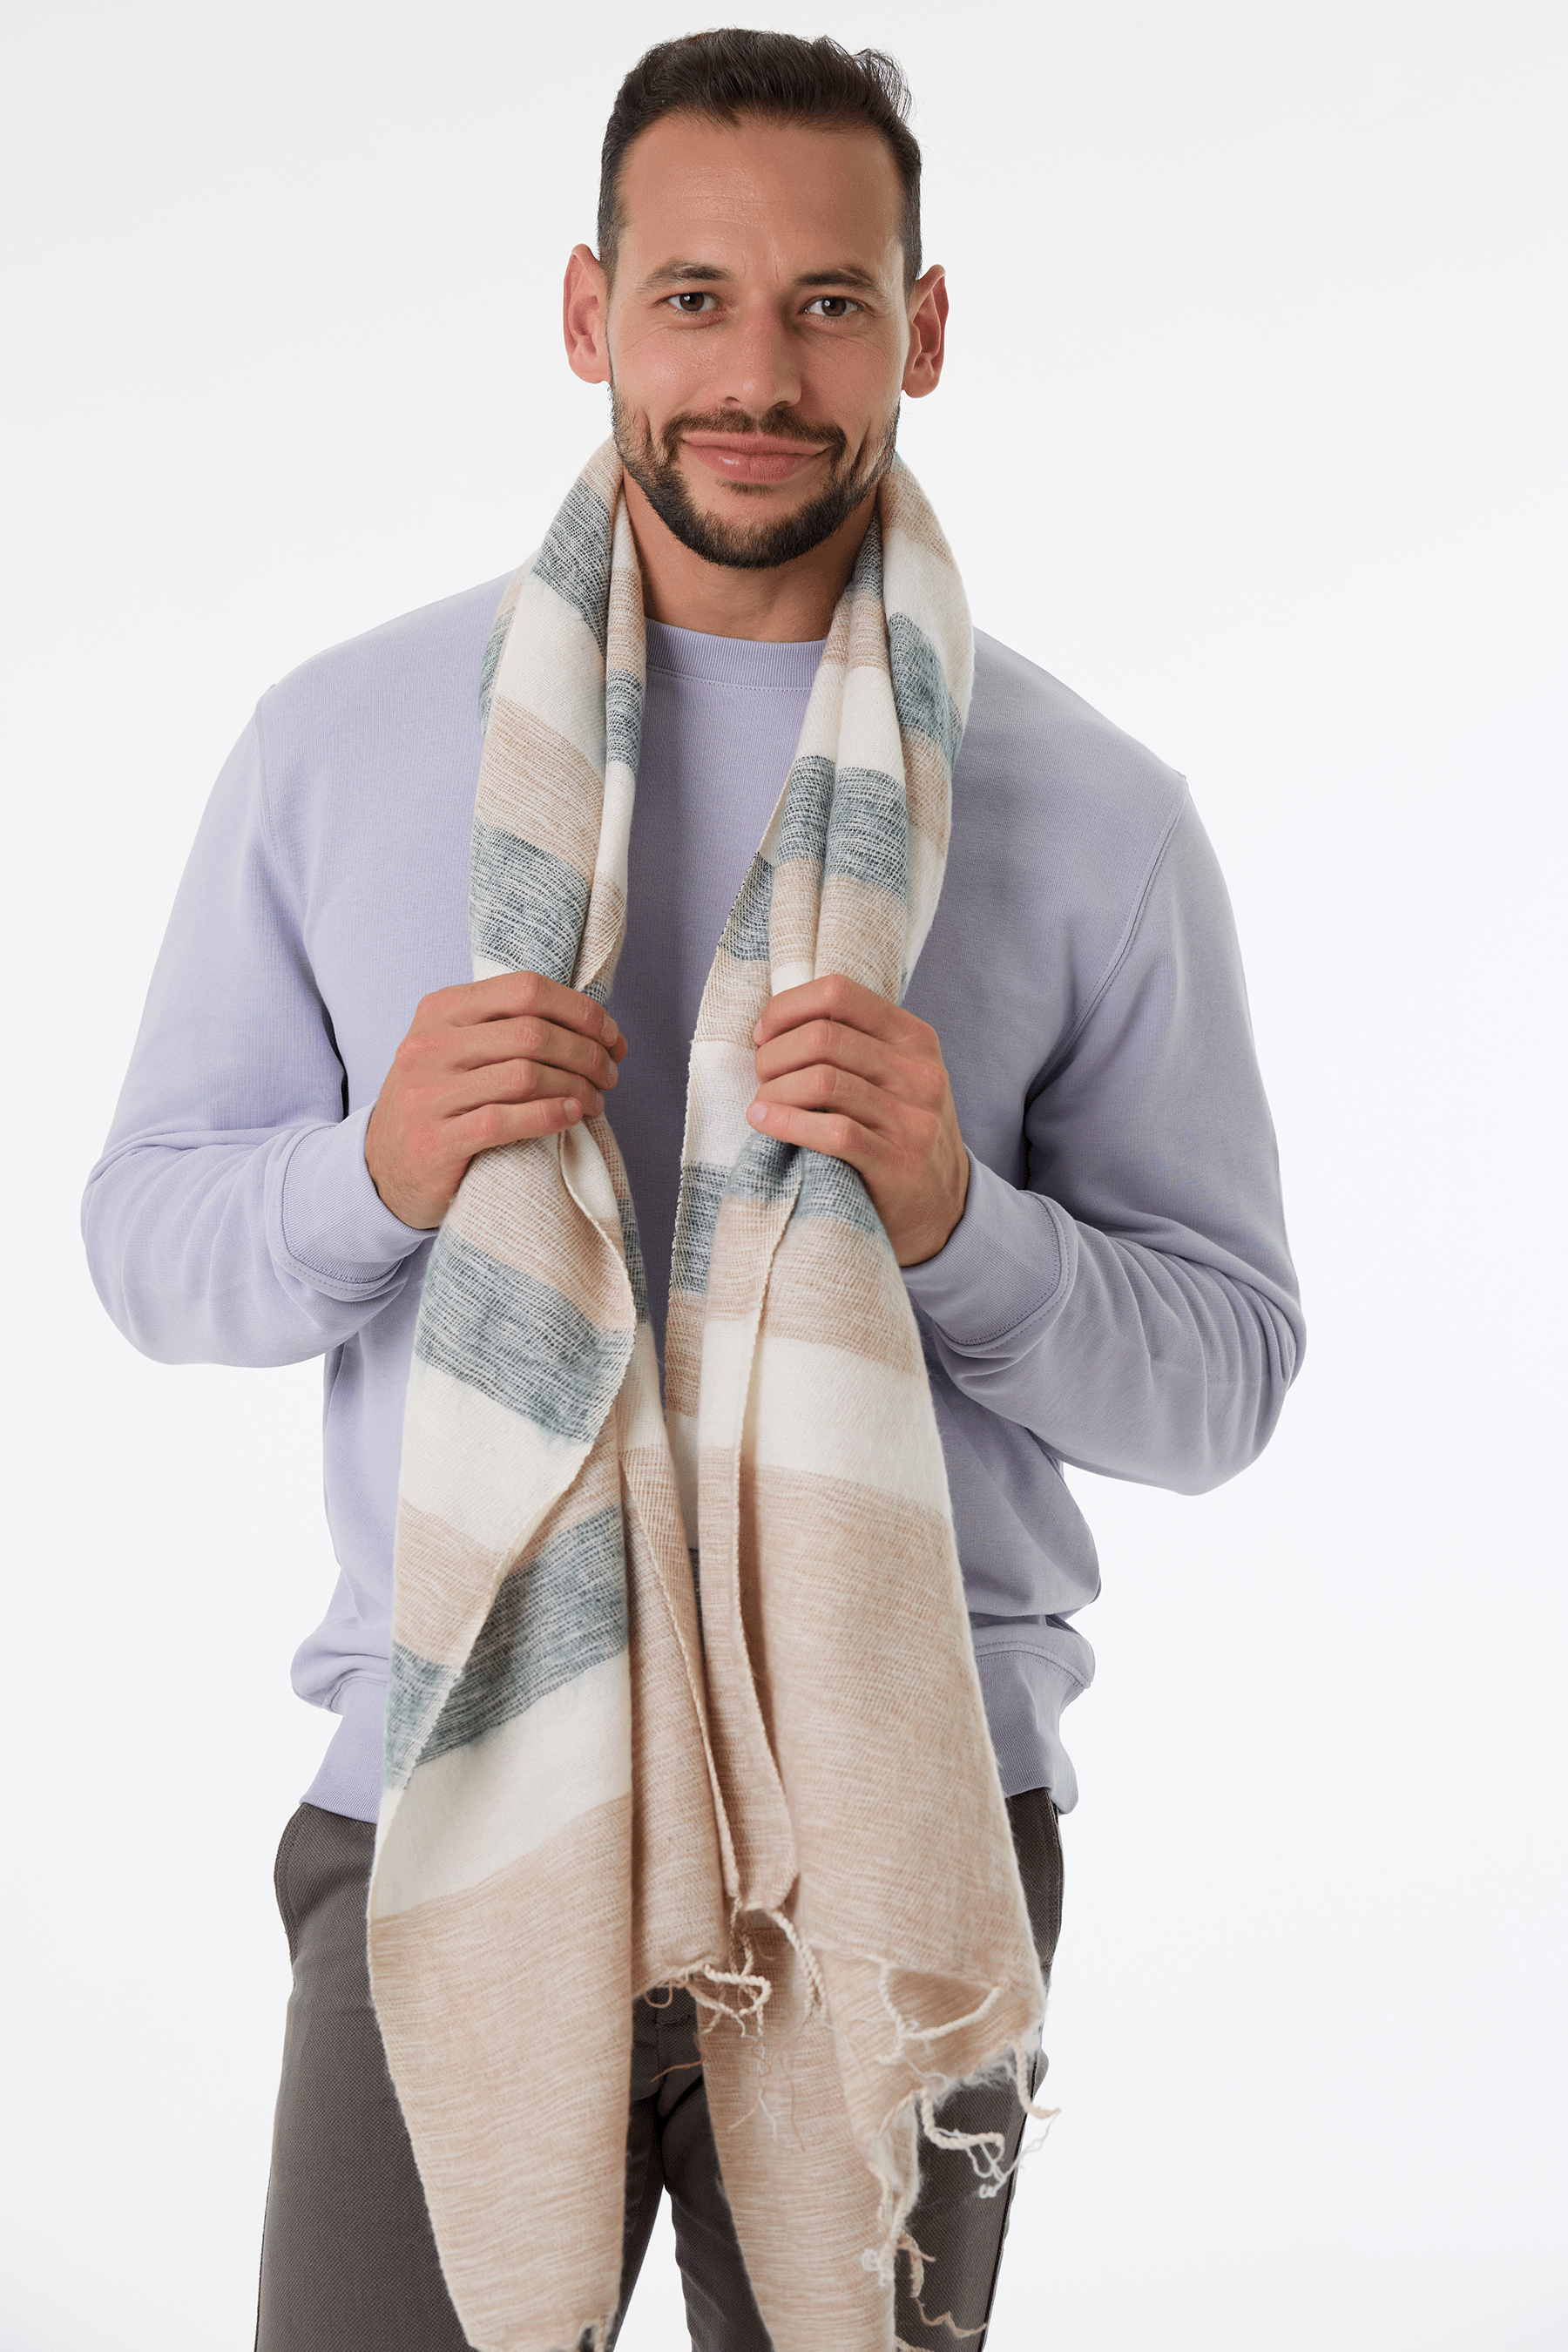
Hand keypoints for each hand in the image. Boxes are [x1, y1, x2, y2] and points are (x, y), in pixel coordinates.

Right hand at [365, 972, 624, 1229]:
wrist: (382, 1167)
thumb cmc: (439, 1102)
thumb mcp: (456, 1049)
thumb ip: (506, 1028)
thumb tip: (591, 1022)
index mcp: (441, 1010)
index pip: (525, 989)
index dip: (580, 1010)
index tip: (610, 1036)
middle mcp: (430, 1046)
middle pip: (533, 1033)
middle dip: (587, 1053)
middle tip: (609, 1074)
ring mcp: (429, 1094)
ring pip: (526, 1075)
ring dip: (577, 1087)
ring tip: (596, 1099)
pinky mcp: (436, 1141)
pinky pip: (507, 1120)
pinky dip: (552, 1116)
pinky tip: (573, 1116)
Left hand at [746, 974, 969, 1266]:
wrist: (945, 1205)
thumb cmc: (899, 1132)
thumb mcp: (894, 1076)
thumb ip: (852, 1044)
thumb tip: (773, 1024)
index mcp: (914, 1038)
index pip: (839, 993)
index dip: (787, 1008)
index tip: (763, 1034)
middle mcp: (918, 1073)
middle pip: (822, 1036)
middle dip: (774, 1054)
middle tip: (761, 1077)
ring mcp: (911, 1119)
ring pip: (821, 1081)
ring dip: (774, 1090)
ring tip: (761, 1103)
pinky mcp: (897, 1163)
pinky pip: (831, 1132)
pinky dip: (785, 1122)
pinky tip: (764, 1121)